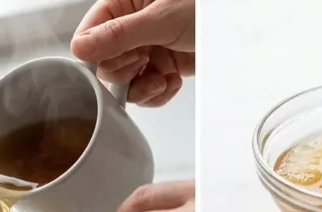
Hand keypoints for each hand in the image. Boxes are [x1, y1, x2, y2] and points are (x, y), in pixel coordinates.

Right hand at [71, 0, 194, 106]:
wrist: (241, 22)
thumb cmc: (206, 5)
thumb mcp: (161, 18)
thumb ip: (118, 35)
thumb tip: (80, 48)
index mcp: (122, 4)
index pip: (88, 35)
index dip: (99, 55)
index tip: (123, 58)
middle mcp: (130, 27)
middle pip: (104, 63)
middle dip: (125, 73)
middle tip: (143, 63)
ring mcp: (146, 47)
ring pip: (125, 81)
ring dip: (142, 89)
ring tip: (161, 79)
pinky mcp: (162, 65)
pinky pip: (146, 89)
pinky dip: (158, 93)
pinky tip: (171, 82)